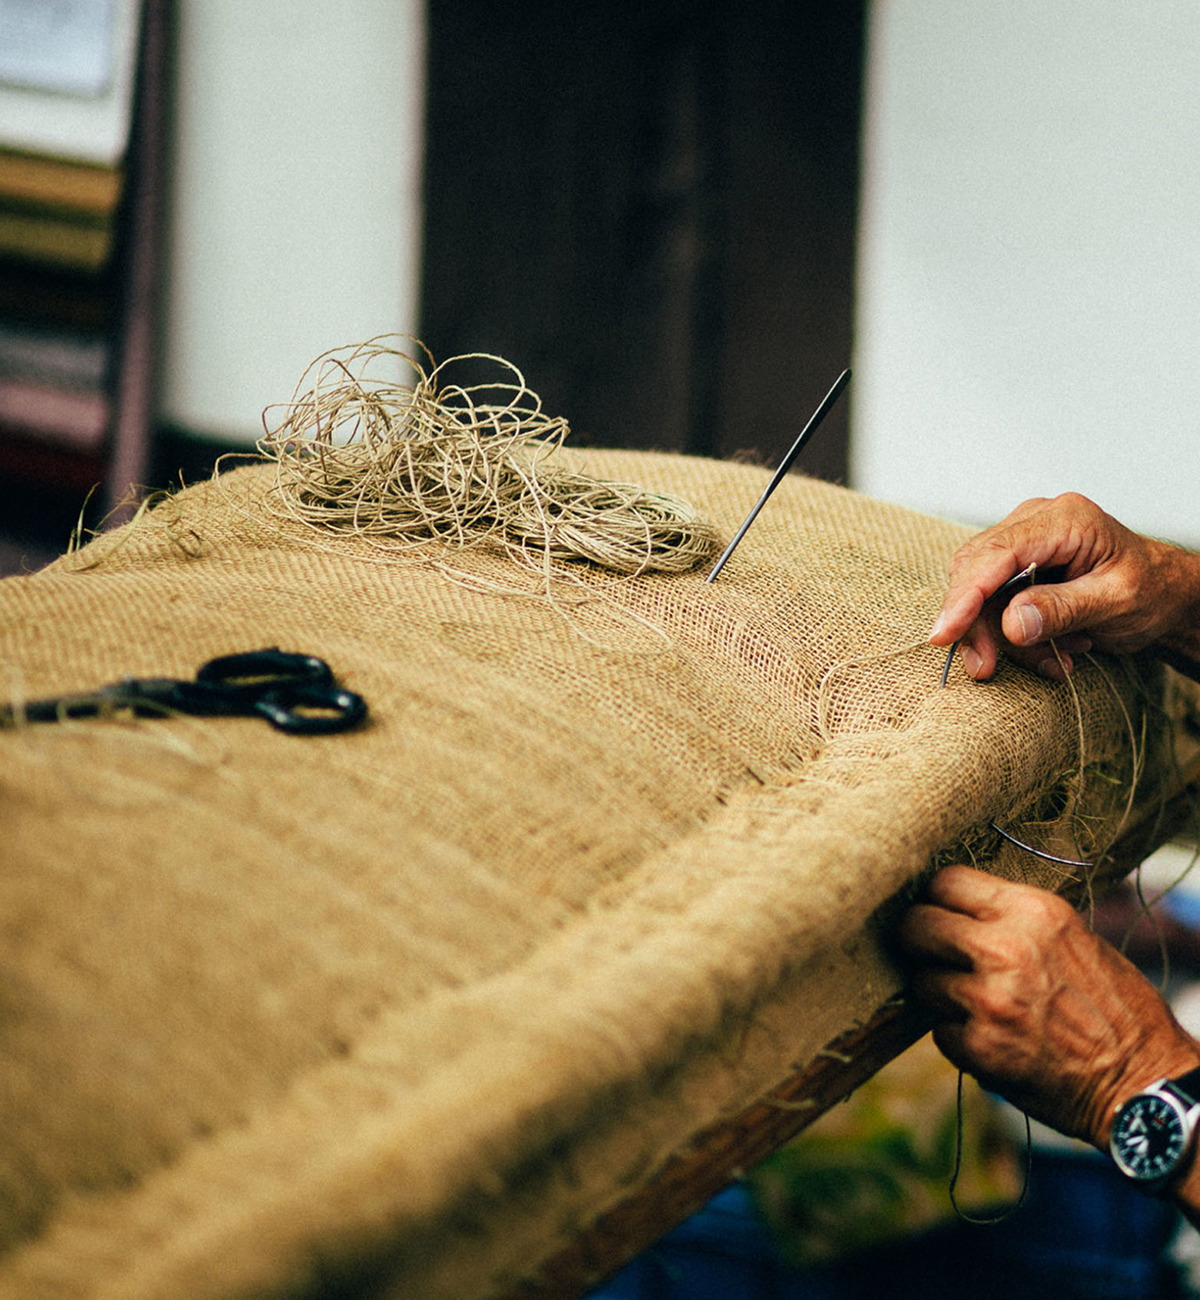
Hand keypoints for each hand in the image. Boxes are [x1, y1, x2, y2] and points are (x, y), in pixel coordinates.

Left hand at [899, 866, 1199, 1147]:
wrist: (1144, 1082)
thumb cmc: (1111, 1006)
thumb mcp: (1071, 937)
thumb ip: (1012, 919)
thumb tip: (954, 906)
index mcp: (1032, 911)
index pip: (945, 881)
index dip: (935, 900)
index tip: (938, 914)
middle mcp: (1006, 948)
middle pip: (916, 925)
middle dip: (918, 942)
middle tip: (933, 957)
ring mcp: (989, 999)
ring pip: (920, 981)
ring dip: (939, 996)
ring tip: (979, 1007)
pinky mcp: (980, 1046)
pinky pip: (938, 1031)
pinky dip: (956, 1038)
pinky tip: (992, 1040)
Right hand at [927, 493, 1199, 680]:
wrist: (1165, 595)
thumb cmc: (1151, 593)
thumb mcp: (1116, 604)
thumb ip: (1063, 610)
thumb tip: (1011, 623)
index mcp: (1065, 520)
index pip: (996, 553)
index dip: (964, 595)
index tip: (944, 635)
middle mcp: (1037, 522)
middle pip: (975, 572)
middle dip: (976, 625)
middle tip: (986, 668)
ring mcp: (1024, 542)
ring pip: (979, 593)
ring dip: (1002, 637)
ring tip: (1052, 660)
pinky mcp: (1018, 565)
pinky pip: (993, 603)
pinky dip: (1013, 635)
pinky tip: (1050, 649)